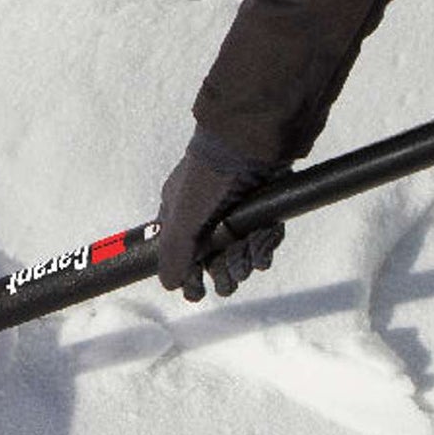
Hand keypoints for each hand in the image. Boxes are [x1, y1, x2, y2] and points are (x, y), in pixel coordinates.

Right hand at [155, 130, 285, 302]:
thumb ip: (174, 253)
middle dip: (223, 271)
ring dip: (246, 258)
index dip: (189, 276)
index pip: (181, 253)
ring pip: (241, 248)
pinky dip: (265, 243)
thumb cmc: (211, 177)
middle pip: (214, 256)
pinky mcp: (262, 204)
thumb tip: (168, 284)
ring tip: (250, 258)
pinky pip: (263, 235)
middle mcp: (207, 212)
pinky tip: (265, 243)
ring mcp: (236, 208)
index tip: (197, 293)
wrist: (253, 141)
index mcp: (180, 211)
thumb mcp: (184, 218)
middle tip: (229, 282)